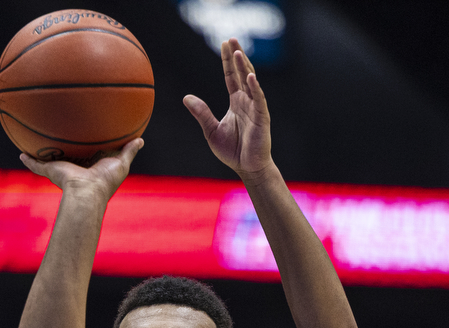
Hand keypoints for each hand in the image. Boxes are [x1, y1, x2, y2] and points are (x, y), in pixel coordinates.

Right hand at [20, 138, 144, 203]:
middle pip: (67, 155)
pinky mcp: (50, 170)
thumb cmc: (105, 181)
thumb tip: (140, 140)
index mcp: (89, 165)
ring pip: (49, 159)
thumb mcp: (121, 163)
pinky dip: (28, 160)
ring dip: (42, 152)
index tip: (84, 136)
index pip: (87, 153)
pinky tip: (21, 153)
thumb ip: (129, 151)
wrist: (87, 192)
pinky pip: (36, 165)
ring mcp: (61, 169)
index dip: (85, 145)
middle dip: (62, 148)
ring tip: (35, 140)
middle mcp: (74, 167)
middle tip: (59, 134)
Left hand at [184, 40, 275, 184]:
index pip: (231, 76)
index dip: (227, 61)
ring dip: (245, 67)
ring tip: (238, 52)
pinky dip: (255, 88)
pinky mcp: (262, 117)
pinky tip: (250, 76)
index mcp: (236, 102)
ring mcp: (256, 107)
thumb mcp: (211, 130)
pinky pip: (259, 99)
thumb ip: (201, 113)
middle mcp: (247, 101)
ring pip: (250, 82)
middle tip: (231, 39)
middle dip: (237, 56)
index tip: (224, 44)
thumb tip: (186, 97)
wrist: (247, 168)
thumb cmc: (232, 151)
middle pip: (242, 73)